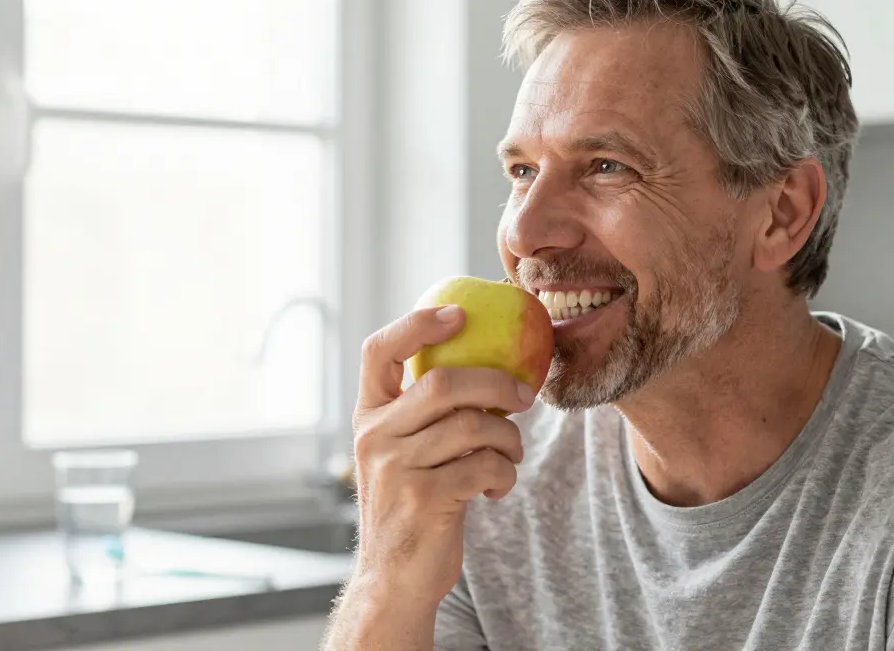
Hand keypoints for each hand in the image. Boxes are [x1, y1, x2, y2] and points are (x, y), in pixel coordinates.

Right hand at [350, 304, 535, 610]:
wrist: (393, 580)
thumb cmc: (412, 505)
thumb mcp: (402, 453)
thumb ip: (425, 414)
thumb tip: (489, 366)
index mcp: (369, 416)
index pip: (378, 351)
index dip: (418, 324)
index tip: (460, 314)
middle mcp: (374, 436)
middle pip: (442, 383)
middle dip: (495, 382)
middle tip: (524, 395)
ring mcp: (396, 468)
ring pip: (472, 426)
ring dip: (507, 437)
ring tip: (511, 453)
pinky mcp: (424, 500)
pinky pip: (483, 466)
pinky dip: (504, 473)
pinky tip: (498, 486)